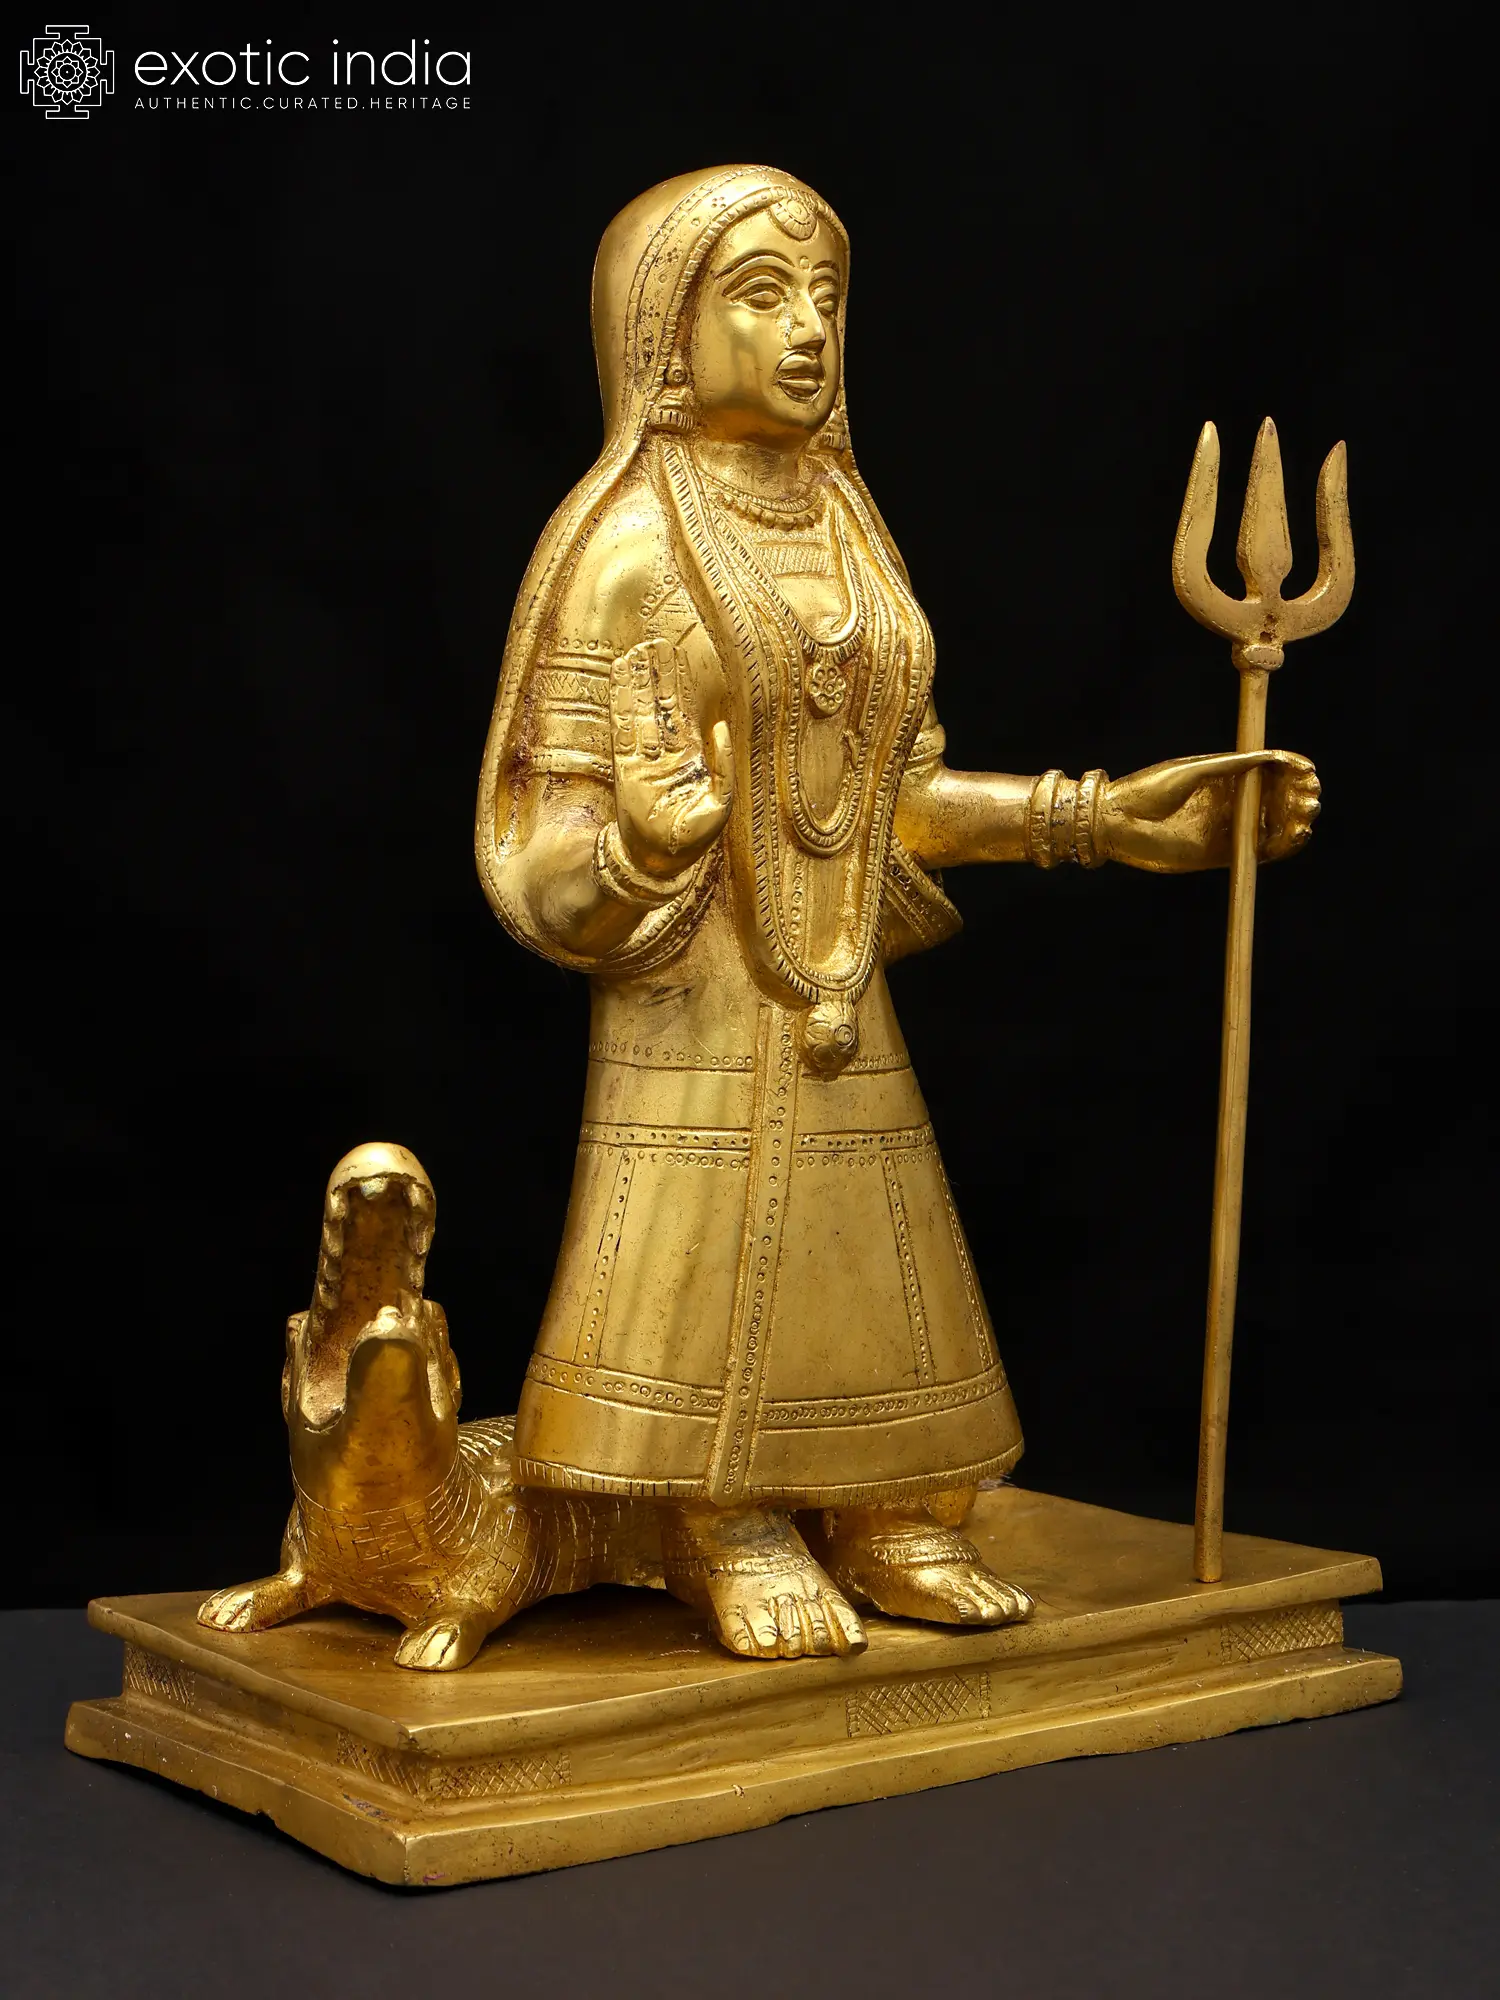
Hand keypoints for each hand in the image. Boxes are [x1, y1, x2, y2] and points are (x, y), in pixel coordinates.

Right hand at [610, 638, 732, 878]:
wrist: (660, 862)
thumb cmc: (693, 839)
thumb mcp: (720, 803)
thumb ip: (722, 766)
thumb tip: (721, 727)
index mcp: (690, 758)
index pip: (682, 713)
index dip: (678, 685)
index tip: (673, 658)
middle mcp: (665, 753)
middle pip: (659, 706)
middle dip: (656, 676)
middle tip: (652, 643)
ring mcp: (643, 759)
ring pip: (639, 713)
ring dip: (636, 685)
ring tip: (632, 655)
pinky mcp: (625, 768)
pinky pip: (621, 730)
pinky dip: (620, 705)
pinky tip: (618, 683)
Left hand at [1101, 750, 1320, 873]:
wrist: (1116, 825)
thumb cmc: (1146, 791)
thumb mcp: (1191, 772)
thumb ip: (1231, 767)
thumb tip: (1271, 756)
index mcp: (1225, 775)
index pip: (1269, 771)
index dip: (1291, 770)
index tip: (1307, 770)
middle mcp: (1230, 801)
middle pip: (1278, 798)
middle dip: (1299, 794)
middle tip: (1309, 794)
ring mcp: (1228, 827)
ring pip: (1274, 824)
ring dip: (1296, 819)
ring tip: (1306, 813)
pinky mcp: (1223, 854)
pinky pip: (1260, 851)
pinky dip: (1283, 845)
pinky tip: (1296, 835)